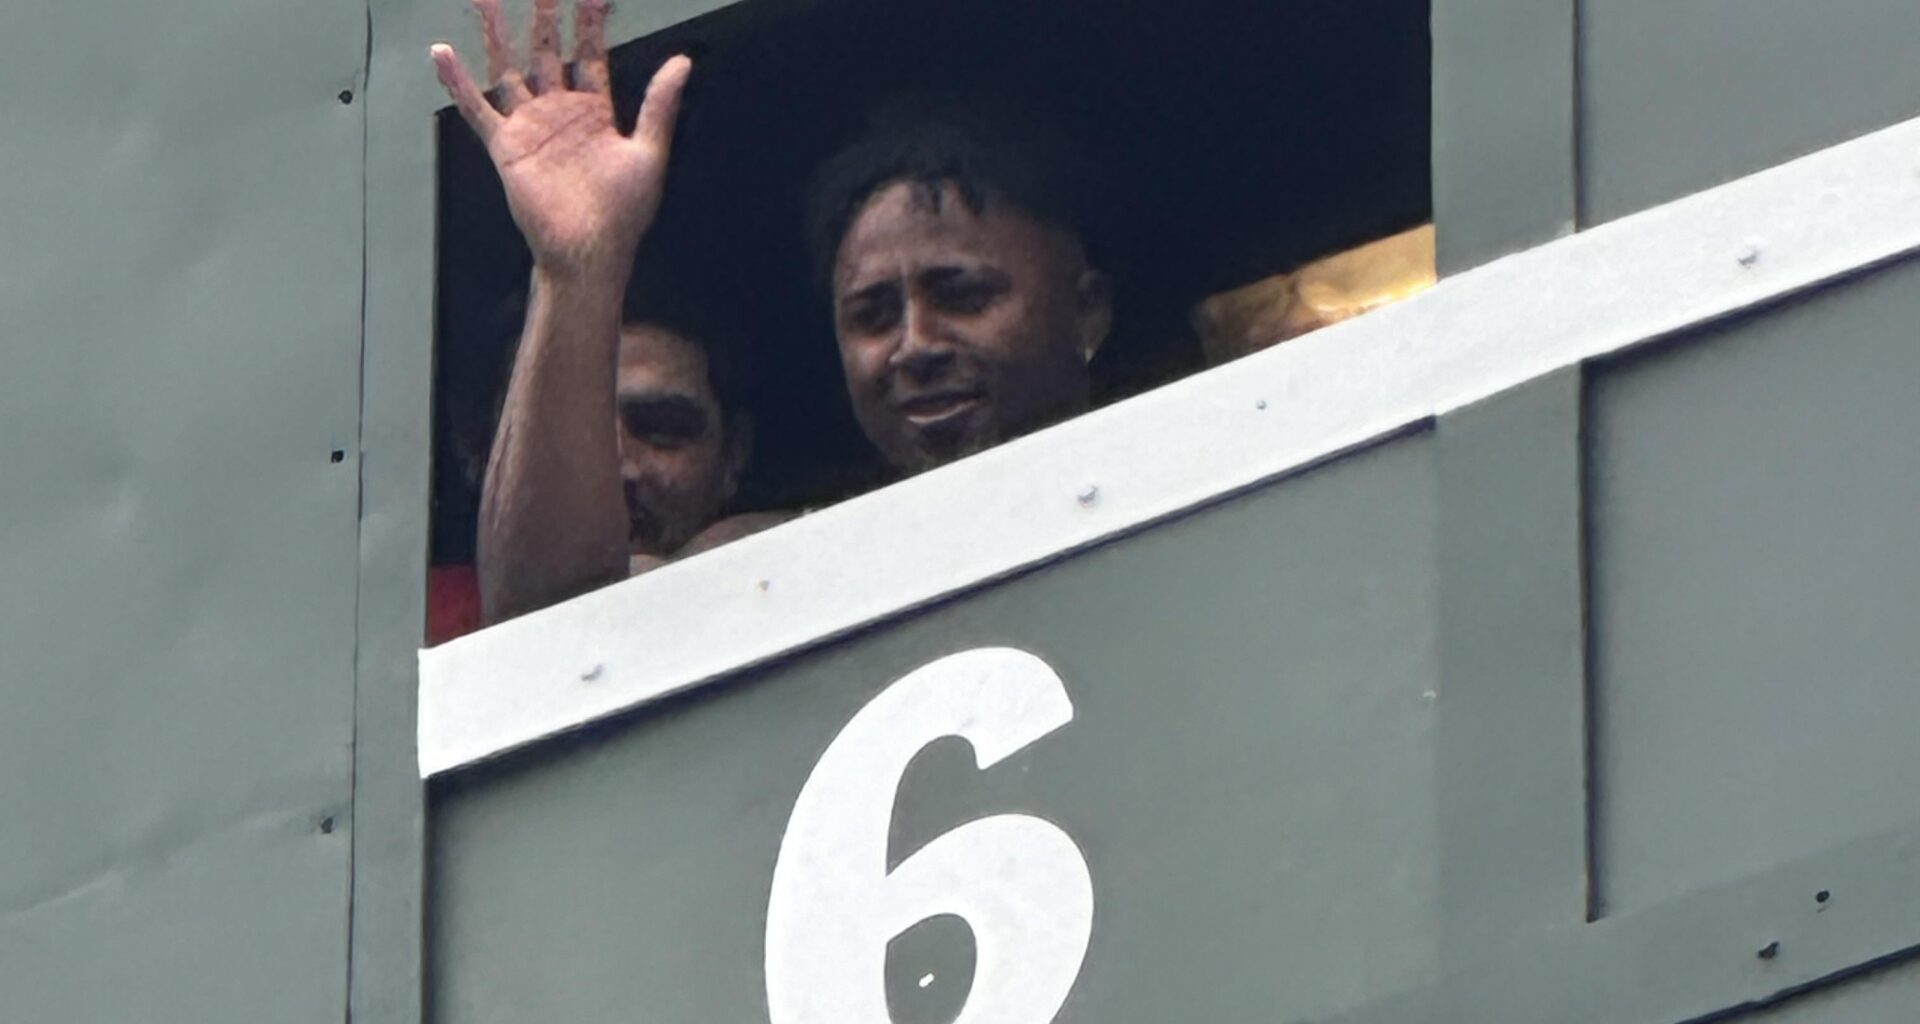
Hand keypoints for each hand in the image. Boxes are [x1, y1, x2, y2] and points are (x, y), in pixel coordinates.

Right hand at [431, 0, 689, 276]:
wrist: (588, 249)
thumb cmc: (623, 212)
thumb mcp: (649, 153)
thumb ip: (660, 105)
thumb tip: (682, 63)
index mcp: (595, 112)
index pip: (591, 54)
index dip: (590, 22)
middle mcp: (560, 113)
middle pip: (548, 52)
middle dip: (544, 16)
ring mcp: (531, 126)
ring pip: (508, 68)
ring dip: (497, 35)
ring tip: (486, 0)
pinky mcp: (506, 145)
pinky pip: (476, 107)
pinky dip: (457, 81)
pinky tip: (442, 53)